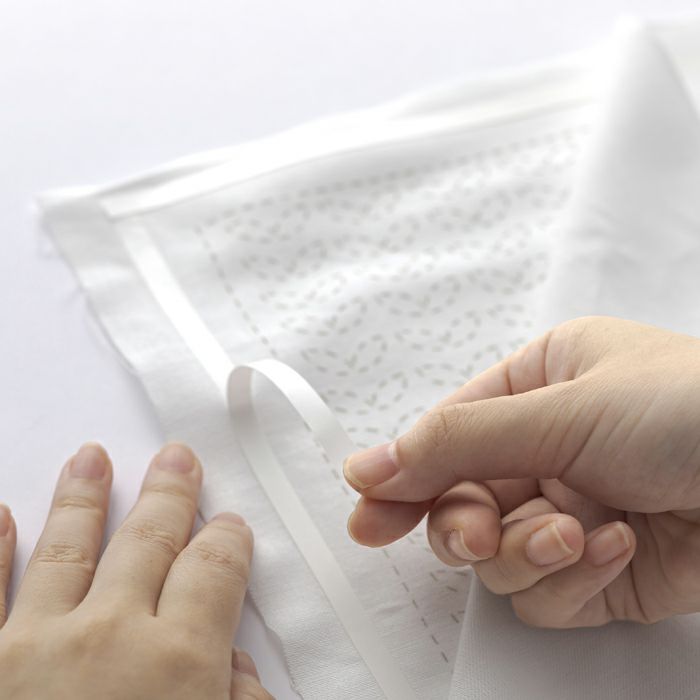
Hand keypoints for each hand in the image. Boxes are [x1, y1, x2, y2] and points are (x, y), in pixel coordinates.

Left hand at [0, 443, 271, 699]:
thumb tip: (241, 679)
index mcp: (178, 662)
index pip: (214, 571)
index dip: (227, 541)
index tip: (230, 525)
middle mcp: (109, 638)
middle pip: (149, 542)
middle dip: (167, 496)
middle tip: (175, 460)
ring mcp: (35, 646)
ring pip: (68, 550)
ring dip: (83, 500)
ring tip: (91, 459)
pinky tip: (2, 516)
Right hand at [344, 316, 699, 627]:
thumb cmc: (695, 409)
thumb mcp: (562, 410)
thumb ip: (456, 442)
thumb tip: (368, 464)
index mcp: (537, 386)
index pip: (445, 435)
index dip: (403, 475)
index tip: (368, 512)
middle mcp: (548, 447)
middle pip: (461, 502)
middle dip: (466, 525)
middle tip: (475, 537)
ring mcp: (572, 508)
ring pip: (497, 555)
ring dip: (528, 551)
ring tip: (579, 533)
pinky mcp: (600, 568)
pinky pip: (545, 591)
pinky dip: (573, 578)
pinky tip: (620, 546)